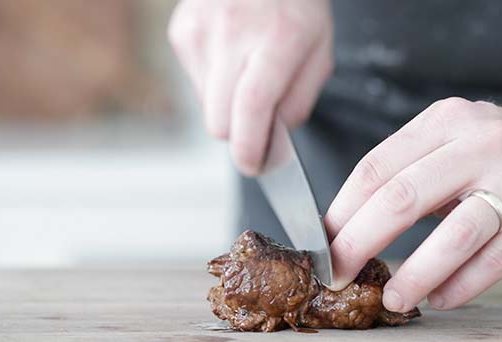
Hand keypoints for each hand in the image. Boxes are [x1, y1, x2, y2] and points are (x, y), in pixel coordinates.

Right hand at [168, 0, 333, 175]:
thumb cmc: (296, 5)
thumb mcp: (319, 51)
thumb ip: (298, 101)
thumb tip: (272, 140)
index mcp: (278, 38)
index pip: (251, 107)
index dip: (249, 146)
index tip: (253, 166)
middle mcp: (233, 34)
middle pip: (219, 120)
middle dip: (238, 135)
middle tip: (256, 128)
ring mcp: (200, 32)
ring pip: (206, 106)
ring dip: (227, 107)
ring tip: (247, 74)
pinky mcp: (182, 32)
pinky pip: (195, 83)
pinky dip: (215, 84)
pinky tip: (231, 58)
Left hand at [324, 97, 501, 310]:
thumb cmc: (499, 150)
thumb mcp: (451, 139)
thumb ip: (407, 171)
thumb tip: (350, 223)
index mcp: (444, 121)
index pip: (377, 166)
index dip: (343, 209)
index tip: (324, 241)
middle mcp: (480, 141)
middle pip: (405, 195)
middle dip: (361, 240)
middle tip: (339, 273)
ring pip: (456, 232)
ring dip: (417, 272)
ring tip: (394, 298)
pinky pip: (498, 256)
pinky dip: (464, 283)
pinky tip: (441, 298)